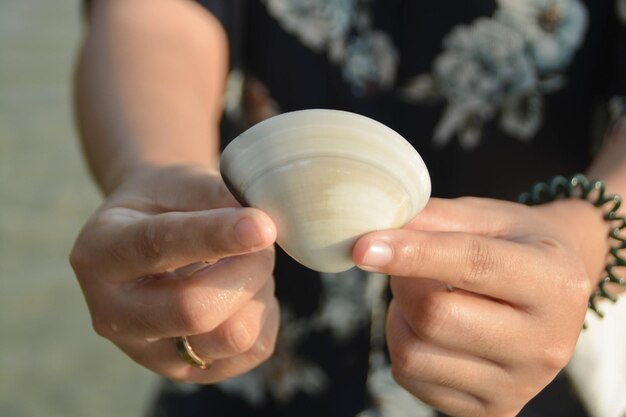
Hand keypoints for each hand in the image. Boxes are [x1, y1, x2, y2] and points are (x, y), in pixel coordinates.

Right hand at [70, 164, 278, 382]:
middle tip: (264, 238)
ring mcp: (148, 353)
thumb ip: (217, 197)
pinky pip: (254, 350)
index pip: (158, 247)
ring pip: (232, 336)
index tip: (263, 226)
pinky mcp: (188, 371)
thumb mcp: (180, 182)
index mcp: (101, 252)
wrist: (151, 236)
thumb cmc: (167, 203)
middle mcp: (113, 314)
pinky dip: (265, 314)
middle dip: (247, 269)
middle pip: (194, 310)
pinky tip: (247, 290)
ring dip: (259, 291)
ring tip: (249, 263)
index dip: (216, 235)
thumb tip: (264, 227)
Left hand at [353, 197, 606, 416]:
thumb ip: (434, 218)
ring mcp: (519, 385)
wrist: (555, 292)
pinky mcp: (491, 410)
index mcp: (554, 282)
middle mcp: (545, 344)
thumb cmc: (516, 246)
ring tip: (424, 297)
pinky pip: (412, 379)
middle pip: (434, 317)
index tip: (362, 246)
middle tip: (408, 266)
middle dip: (402, 284)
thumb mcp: (488, 217)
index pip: (473, 264)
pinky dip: (404, 345)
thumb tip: (373, 226)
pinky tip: (430, 329)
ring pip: (413, 355)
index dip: (413, 253)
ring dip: (399, 317)